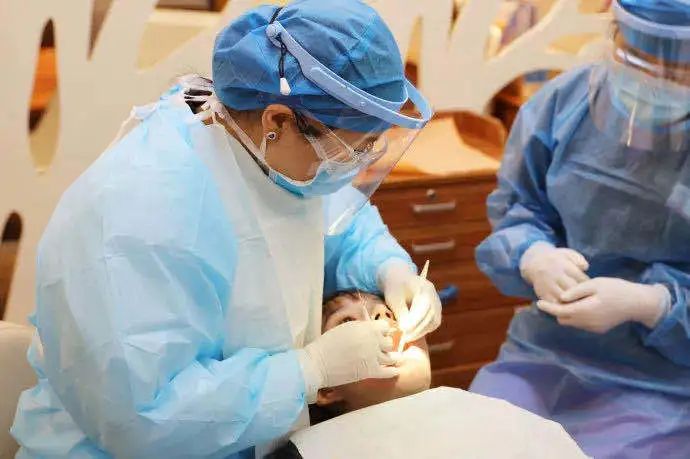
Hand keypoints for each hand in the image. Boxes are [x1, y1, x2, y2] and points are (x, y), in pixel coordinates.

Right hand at [298, 320, 399, 399]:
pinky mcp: (371, 371)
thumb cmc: (327, 345)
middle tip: (379, 350)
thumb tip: (372, 328)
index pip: (385, 327)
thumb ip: (361, 327)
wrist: (317, 364)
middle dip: (384, 346)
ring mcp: (373, 356)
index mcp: (365, 327)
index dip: (382, 332)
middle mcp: (372, 340)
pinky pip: (390, 372)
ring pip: (392, 357)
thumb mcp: (345, 328)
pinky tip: (393, 371)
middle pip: (389, 342)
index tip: (378, 337)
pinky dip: (393, 371)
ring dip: (389, 359)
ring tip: (386, 361)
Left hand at [379, 260, 441, 341]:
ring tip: (407, 338)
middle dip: (418, 329)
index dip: (415, 320)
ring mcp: (437, 303)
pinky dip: (424, 330)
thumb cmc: (395, 288)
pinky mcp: (436, 311)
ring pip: (434, 322)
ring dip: (421, 332)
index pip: (423, 307)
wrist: (401, 280)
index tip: (404, 330)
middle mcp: (434, 296)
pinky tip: (412, 334)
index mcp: (424, 288)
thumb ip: (401, 312)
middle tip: (404, 338)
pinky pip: (433, 323)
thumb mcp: (394, 298)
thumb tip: (405, 330)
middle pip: (431, 315)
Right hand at [520, 242, 589, 301]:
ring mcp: (548, 285)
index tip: (592, 288)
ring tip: (581, 305)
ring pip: (563, 298)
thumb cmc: (557, 259)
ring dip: (573, 302)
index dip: (588, 284)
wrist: (534, 263)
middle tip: (589, 298)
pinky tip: (570, 308)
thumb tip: (585, 267)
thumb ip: (578, 259)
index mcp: (563, 264)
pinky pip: (554, 304)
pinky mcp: (542, 293)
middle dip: (582, 294)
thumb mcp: (568, 253)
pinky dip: (562, 307)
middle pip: (572, 288)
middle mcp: (554, 275)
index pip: (580, 277)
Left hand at [537, 277, 669, 333]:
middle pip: (563, 319)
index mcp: (585, 310)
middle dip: (557, 311)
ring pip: (572, 323)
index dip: (548, 307)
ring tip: (570, 300)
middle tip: (555, 298)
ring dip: (567, 314)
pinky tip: (581, 305)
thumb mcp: (595, 284)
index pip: (560, 312)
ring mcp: (594, 328)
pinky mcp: (599, 329)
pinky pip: (581, 324)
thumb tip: (561, 297)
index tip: (539, 302)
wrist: (637, 303)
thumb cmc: (616, 289)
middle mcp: (588, 323)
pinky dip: (577, 316)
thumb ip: (576, 291)